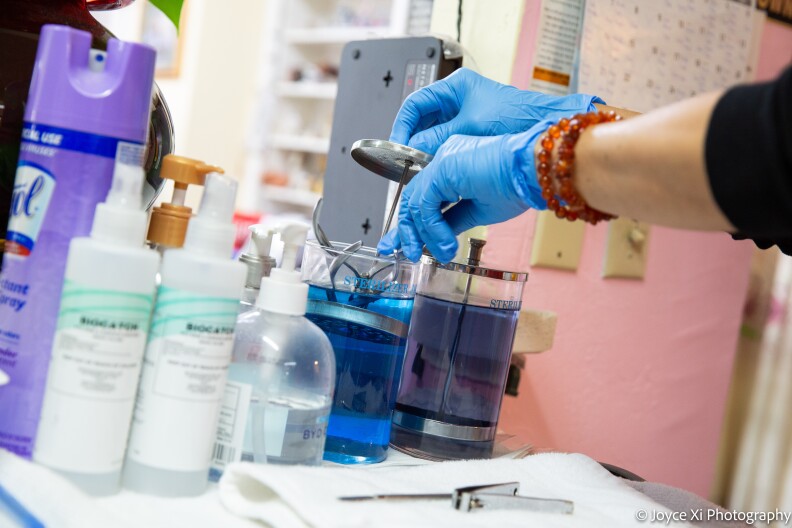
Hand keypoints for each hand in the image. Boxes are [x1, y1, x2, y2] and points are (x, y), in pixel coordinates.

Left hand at [378, 121, 552, 262]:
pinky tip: (444, 243)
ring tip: (437, 253)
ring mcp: (441, 161)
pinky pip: (425, 204)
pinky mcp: (442, 168)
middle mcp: (443, 159)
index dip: (412, 222)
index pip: (423, 196)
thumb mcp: (479, 212)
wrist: (532, 170)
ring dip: (423, 234)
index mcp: (453, 166)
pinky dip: (431, 228)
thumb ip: (453, 221)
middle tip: (407, 253)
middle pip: (413, 197)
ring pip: (416, 202)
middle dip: (406, 229)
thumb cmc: (518, 186)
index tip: (407, 244)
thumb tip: (438, 239)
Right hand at [390, 68, 603, 154]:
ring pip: (435, 136)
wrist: (545, 134)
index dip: (402, 127)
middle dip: (414, 143)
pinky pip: (449, 145)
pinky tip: (439, 170)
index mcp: (455, 87)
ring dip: (427, 153)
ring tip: (422, 169)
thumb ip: (437, 140)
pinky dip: (441, 157)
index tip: (397, 147)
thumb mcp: (468, 129)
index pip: (415, 105)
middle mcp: (459, 99)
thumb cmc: (517, 119)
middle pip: (423, 122)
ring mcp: (468, 116)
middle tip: (408, 163)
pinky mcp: (476, 133)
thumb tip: (414, 152)